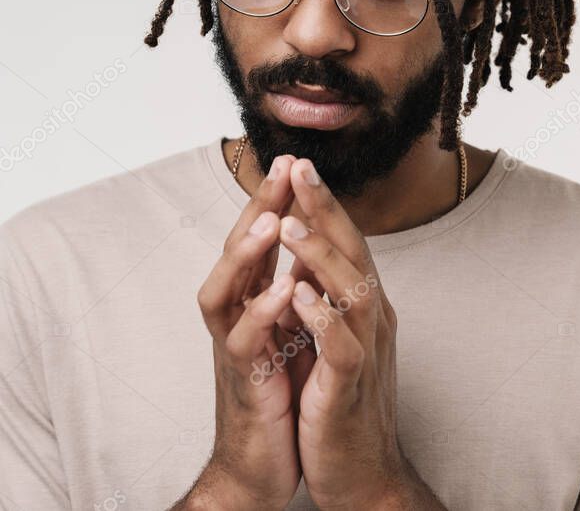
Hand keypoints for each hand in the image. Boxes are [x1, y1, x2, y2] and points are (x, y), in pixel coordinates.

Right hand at [188, 154, 305, 509]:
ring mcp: (234, 349)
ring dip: (246, 255)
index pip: (261, 242)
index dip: (276, 202)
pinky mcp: (243, 382)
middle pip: (237, 252)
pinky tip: (284, 290)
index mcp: (253, 304)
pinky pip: (243, 343)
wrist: (259, 465)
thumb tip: (306, 250)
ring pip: (224, 292)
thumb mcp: (286, 334)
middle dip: (258, 208)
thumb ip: (288, 293)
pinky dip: (261, 315)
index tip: (297, 162)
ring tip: (270, 221)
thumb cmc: (276, 395)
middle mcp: (237, 318)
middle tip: (282, 167)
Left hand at [278, 158, 440, 508]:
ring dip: (320, 256)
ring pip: (353, 291)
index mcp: (364, 307)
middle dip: (325, 209)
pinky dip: (321, 317)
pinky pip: (341, 346)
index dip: (323, 205)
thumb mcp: (334, 340)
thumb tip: (307, 258)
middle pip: (355, 253)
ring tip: (289, 223)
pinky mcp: (350, 387)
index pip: (347, 244)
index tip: (298, 166)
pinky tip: (298, 294)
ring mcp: (365, 351)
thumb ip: (327, 299)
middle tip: (300, 168)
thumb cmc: (342, 404)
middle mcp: (372, 320)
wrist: (363, 473)